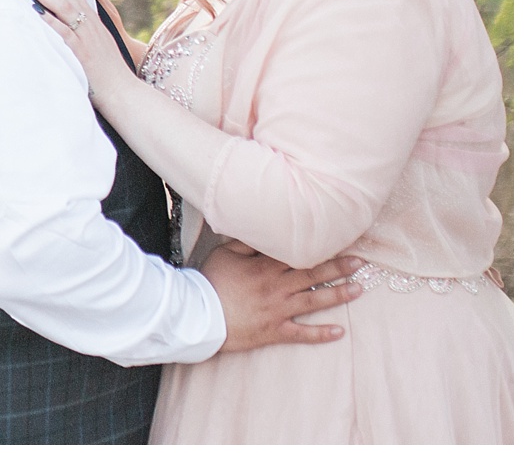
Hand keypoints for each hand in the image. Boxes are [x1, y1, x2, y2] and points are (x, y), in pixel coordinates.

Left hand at [16, 0, 131, 98]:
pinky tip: (37, 12)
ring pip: (65, 6)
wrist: (122, 91)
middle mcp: (90, 22)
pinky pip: (66, 32)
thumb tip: (67, 12)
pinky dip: (51, 20)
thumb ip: (84, 24)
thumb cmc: (107, 69)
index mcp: (92, 18)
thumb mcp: (97, 40)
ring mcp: (87, 36)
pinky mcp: (83, 53)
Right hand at [200, 240, 362, 352]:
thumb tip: (264, 230)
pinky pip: (302, 333)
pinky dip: (321, 334)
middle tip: (361, 264)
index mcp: (266, 266)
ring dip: (338, 295)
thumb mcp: (226, 252)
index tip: (340, 241)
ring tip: (358, 290)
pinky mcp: (276, 331)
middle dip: (339, 268)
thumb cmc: (212, 280)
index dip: (321, 248)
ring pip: (314, 301)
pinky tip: (339, 332)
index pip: (299, 253)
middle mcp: (278, 286)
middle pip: (313, 275)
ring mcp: (279, 310)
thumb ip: (247, 241)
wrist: (202, 315)